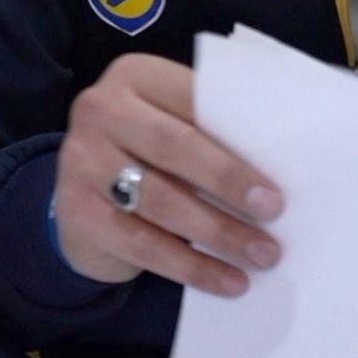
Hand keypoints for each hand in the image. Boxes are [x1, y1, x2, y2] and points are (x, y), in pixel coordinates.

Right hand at [54, 53, 283, 297]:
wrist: (85, 199)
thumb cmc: (151, 156)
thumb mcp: (174, 126)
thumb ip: (213, 131)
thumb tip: (282, 166)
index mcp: (136, 76)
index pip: (192, 100)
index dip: (235, 136)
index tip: (278, 172)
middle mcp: (99, 109)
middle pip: (172, 145)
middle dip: (228, 180)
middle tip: (274, 210)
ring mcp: (80, 160)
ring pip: (159, 200)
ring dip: (218, 232)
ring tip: (262, 255)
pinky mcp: (76, 212)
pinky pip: (141, 244)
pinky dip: (191, 266)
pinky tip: (228, 281)